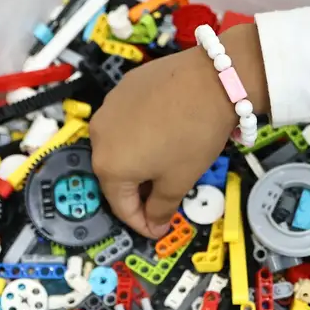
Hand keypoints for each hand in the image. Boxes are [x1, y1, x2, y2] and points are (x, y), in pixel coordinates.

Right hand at [90, 24, 268, 238]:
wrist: (210, 80)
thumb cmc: (193, 136)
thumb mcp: (179, 180)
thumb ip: (161, 208)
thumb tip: (154, 223)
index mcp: (108, 166)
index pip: (121, 206)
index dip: (141, 223)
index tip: (158, 230)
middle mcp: (98, 137)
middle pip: (115, 175)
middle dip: (138, 192)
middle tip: (162, 199)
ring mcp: (107, 108)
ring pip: (119, 146)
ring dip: (138, 161)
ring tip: (164, 163)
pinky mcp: (122, 88)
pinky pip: (126, 121)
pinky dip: (140, 133)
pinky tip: (163, 132)